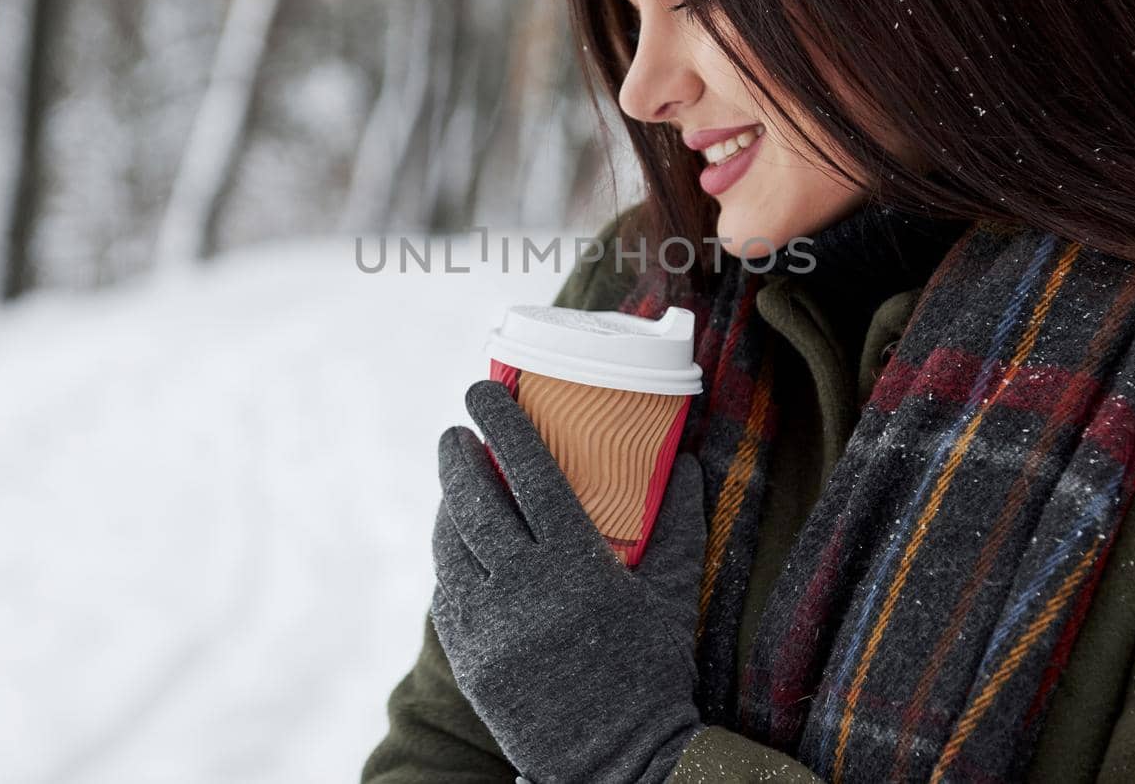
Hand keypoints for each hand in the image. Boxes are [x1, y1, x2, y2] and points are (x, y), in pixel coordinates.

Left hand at [430, 379, 707, 783]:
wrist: (619, 760)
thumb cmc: (652, 673)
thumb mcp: (671, 597)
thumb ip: (680, 526)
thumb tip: (687, 461)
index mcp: (575, 564)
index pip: (528, 472)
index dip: (503, 423)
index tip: (484, 388)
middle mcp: (523, 588)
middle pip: (473, 500)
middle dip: (458, 455)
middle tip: (458, 429)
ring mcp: (489, 624)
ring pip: (451, 544)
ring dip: (447, 503)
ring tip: (454, 478)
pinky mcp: (469, 657)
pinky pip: (448, 591)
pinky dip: (450, 558)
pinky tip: (458, 542)